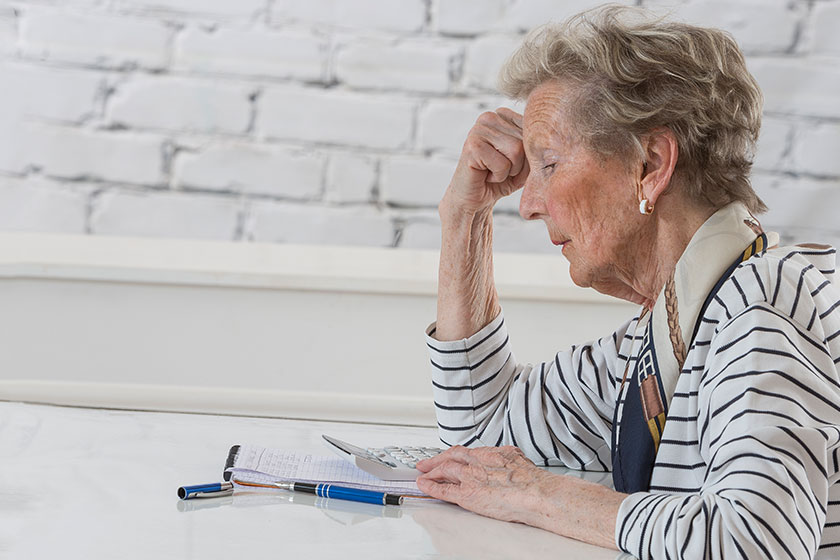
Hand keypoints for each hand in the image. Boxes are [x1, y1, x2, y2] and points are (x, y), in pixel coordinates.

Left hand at [415, 445, 548, 525]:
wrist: (536, 493)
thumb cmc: (533, 482)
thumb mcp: (519, 461)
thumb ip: (508, 459)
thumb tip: (511, 459)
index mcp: (491, 454)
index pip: (466, 452)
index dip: (454, 455)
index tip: (448, 457)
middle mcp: (478, 461)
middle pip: (451, 456)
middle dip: (436, 459)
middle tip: (425, 463)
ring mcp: (471, 477)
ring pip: (444, 470)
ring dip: (431, 472)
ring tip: (422, 474)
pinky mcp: (467, 494)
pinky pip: (444, 490)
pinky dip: (431, 487)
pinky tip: (423, 486)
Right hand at [442, 108, 529, 215]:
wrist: (474, 200)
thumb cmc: (501, 179)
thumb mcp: (526, 161)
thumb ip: (537, 148)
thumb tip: (547, 145)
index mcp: (504, 115)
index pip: (533, 131)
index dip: (528, 155)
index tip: (510, 162)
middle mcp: (490, 116)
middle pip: (525, 141)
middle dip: (519, 164)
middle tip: (500, 170)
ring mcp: (478, 129)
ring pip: (516, 151)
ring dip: (509, 171)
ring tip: (493, 171)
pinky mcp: (472, 145)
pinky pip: (503, 165)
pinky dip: (498, 177)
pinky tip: (485, 175)